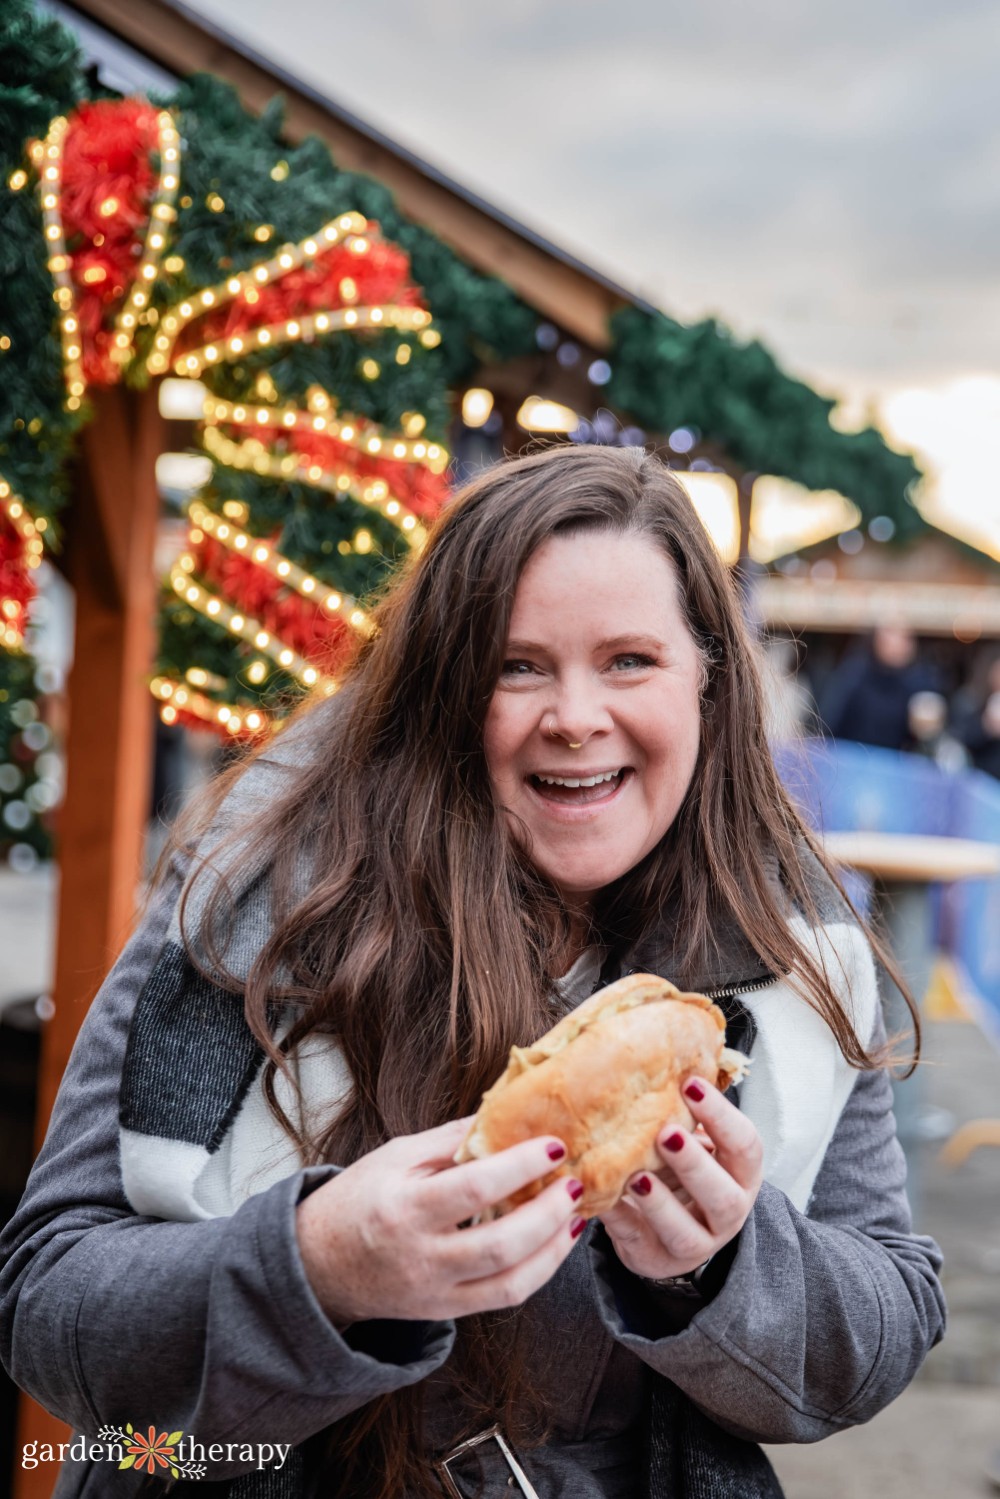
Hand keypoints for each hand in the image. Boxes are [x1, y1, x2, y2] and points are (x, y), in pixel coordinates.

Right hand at [296, 1117, 585, 1325]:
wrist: (318, 1265)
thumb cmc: (357, 1199)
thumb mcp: (395, 1157)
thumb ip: (450, 1141)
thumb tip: (503, 1114)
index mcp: (404, 1208)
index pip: (473, 1188)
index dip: (520, 1166)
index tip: (553, 1144)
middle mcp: (422, 1257)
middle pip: (501, 1243)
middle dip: (549, 1212)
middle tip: (574, 1180)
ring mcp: (436, 1292)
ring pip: (511, 1281)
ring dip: (554, 1247)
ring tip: (576, 1212)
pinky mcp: (446, 1313)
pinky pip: (504, 1298)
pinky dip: (539, 1270)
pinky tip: (556, 1241)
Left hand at [597, 1077, 762, 1281]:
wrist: (666, 1230)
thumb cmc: (680, 1169)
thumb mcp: (692, 1141)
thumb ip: (683, 1112)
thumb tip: (658, 1055)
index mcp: (740, 1174)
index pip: (745, 1145)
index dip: (721, 1115)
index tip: (690, 1084)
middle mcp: (727, 1212)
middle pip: (724, 1196)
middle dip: (695, 1164)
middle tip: (665, 1133)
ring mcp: (695, 1243)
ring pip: (685, 1232)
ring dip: (660, 1204)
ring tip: (636, 1177)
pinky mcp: (655, 1259)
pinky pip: (637, 1242)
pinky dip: (619, 1220)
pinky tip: (601, 1198)